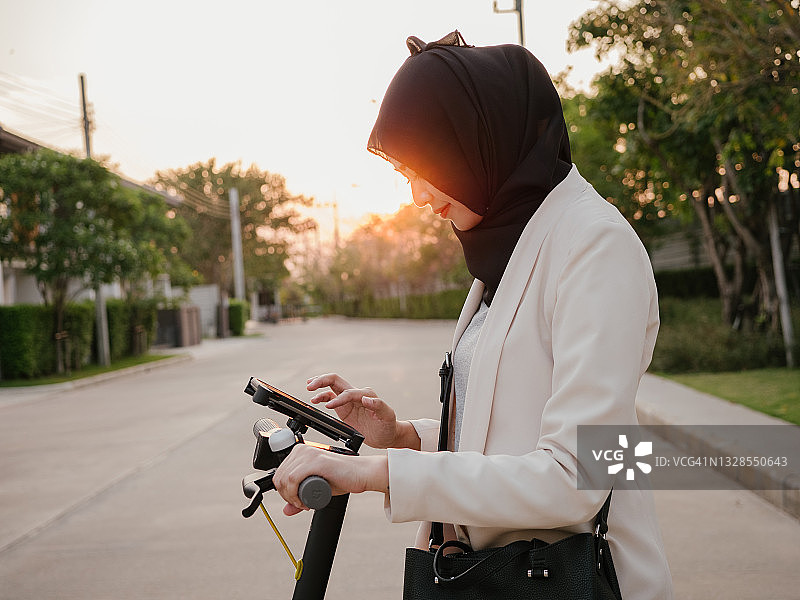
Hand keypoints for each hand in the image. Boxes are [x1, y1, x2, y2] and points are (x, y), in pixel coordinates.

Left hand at [273, 443, 387, 515]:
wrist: (361, 474)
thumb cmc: (342, 478)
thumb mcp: (316, 488)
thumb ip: (301, 497)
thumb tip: (286, 511)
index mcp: (300, 452)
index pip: (279, 474)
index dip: (283, 492)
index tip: (295, 501)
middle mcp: (302, 450)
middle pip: (279, 477)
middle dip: (286, 496)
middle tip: (300, 504)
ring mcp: (309, 454)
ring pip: (285, 479)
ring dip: (290, 497)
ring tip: (304, 503)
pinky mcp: (316, 461)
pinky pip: (293, 478)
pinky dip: (294, 494)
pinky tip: (303, 501)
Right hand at [307, 373, 417, 448]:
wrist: (386, 435)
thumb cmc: (388, 425)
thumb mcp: (387, 416)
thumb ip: (378, 405)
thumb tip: (365, 398)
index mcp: (366, 394)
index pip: (348, 393)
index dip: (338, 399)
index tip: (329, 407)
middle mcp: (356, 394)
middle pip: (336, 380)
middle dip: (322, 380)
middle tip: (310, 385)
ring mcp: (349, 400)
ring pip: (331, 386)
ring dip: (319, 385)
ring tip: (309, 388)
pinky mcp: (344, 407)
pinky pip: (330, 398)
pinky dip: (321, 397)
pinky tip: (314, 400)